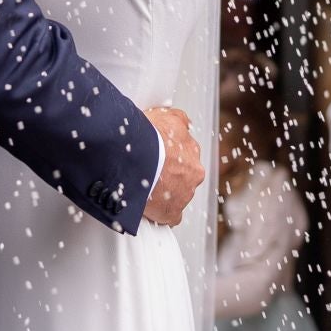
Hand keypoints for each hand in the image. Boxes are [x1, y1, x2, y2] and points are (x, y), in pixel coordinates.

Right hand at [142, 106, 204, 225]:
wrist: (136, 157)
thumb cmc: (146, 135)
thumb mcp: (163, 115)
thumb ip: (175, 119)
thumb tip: (178, 119)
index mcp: (191, 148)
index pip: (184, 154)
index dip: (169, 156)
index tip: (157, 157)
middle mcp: (193, 170)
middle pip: (182, 175)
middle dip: (169, 175)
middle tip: (148, 173)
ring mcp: (185, 192)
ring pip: (176, 195)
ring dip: (163, 193)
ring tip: (142, 189)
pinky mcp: (173, 211)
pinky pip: (169, 216)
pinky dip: (159, 214)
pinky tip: (147, 208)